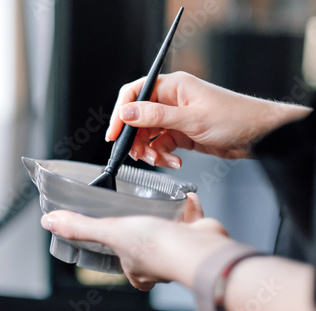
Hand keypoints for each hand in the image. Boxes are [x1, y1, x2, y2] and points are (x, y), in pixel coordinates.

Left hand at [41, 193, 229, 289]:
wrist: (199, 248)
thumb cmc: (157, 247)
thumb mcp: (111, 232)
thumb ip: (81, 227)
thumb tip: (49, 223)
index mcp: (136, 269)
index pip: (122, 262)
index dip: (117, 250)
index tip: (114, 235)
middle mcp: (157, 263)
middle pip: (145, 247)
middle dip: (142, 230)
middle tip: (135, 214)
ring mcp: (178, 250)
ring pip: (169, 233)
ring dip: (164, 217)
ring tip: (156, 202)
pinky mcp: (197, 237)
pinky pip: (190, 221)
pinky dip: (187, 209)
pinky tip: (184, 196)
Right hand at [106, 71, 311, 168]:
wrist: (261, 136)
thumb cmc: (235, 118)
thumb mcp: (191, 119)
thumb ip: (156, 117)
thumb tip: (126, 113)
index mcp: (172, 86)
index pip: (134, 93)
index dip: (120, 113)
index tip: (113, 134)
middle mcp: (171, 100)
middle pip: (138, 118)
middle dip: (136, 139)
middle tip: (138, 155)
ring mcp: (176, 117)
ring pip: (148, 134)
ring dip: (150, 150)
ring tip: (161, 160)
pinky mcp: (181, 133)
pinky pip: (161, 144)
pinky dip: (163, 155)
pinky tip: (174, 161)